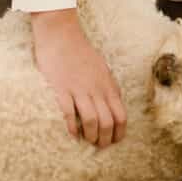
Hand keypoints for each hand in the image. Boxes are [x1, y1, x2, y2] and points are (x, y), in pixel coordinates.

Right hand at [31, 10, 126, 146]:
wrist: (60, 34)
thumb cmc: (80, 51)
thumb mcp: (101, 68)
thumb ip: (107, 86)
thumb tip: (114, 103)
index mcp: (107, 84)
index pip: (121, 115)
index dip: (119, 132)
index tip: (115, 141)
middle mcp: (96, 88)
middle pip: (107, 122)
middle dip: (105, 139)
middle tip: (100, 146)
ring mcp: (79, 88)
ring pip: (91, 120)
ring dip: (91, 136)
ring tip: (88, 141)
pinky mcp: (61, 88)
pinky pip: (69, 113)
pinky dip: (72, 127)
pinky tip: (72, 133)